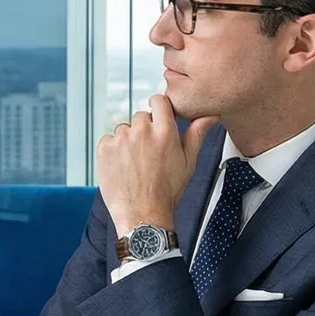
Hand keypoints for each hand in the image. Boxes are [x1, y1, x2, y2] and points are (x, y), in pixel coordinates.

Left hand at [97, 93, 219, 234]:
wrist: (142, 215)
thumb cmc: (167, 191)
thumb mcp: (188, 162)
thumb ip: (197, 134)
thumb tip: (210, 116)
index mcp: (164, 132)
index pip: (158, 101)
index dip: (158, 109)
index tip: (158, 119)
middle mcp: (142, 131)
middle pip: (140, 117)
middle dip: (144, 130)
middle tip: (148, 153)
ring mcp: (121, 139)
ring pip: (124, 129)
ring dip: (128, 141)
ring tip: (135, 163)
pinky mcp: (104, 149)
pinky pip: (108, 140)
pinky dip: (113, 150)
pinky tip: (122, 166)